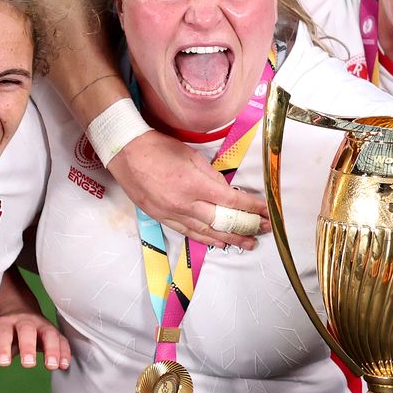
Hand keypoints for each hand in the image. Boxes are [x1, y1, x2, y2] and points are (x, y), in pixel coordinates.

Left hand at [0, 312, 71, 371]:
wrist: (20, 312)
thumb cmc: (5, 332)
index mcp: (5, 324)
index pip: (2, 333)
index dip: (2, 348)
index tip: (3, 363)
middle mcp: (24, 322)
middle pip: (27, 330)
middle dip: (28, 346)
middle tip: (28, 364)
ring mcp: (42, 326)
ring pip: (49, 333)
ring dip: (52, 350)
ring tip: (51, 366)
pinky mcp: (54, 332)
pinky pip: (62, 340)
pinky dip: (65, 352)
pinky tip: (64, 365)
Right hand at [111, 130, 269, 251]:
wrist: (126, 153)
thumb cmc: (159, 149)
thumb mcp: (192, 156)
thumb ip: (212, 176)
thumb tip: (227, 192)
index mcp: (195, 185)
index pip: (231, 202)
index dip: (252, 208)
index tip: (266, 212)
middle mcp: (185, 204)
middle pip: (222, 222)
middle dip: (246, 227)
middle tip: (263, 231)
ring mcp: (172, 214)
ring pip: (206, 232)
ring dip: (229, 239)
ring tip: (247, 243)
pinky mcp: (161, 218)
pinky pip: (188, 233)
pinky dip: (205, 239)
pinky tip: (218, 243)